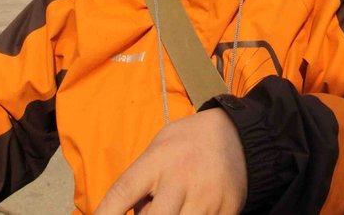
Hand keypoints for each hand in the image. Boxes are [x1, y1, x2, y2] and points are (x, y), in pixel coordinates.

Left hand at [94, 109, 247, 214]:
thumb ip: (142, 179)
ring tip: (171, 209)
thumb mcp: (159, 146)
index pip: (124, 191)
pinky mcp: (225, 212)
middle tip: (147, 213)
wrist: (238, 135)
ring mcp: (205, 198)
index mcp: (159, 160)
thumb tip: (129, 214)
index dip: (105, 213)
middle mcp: (181, 179)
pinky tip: (189, 210)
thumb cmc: (188, 141)